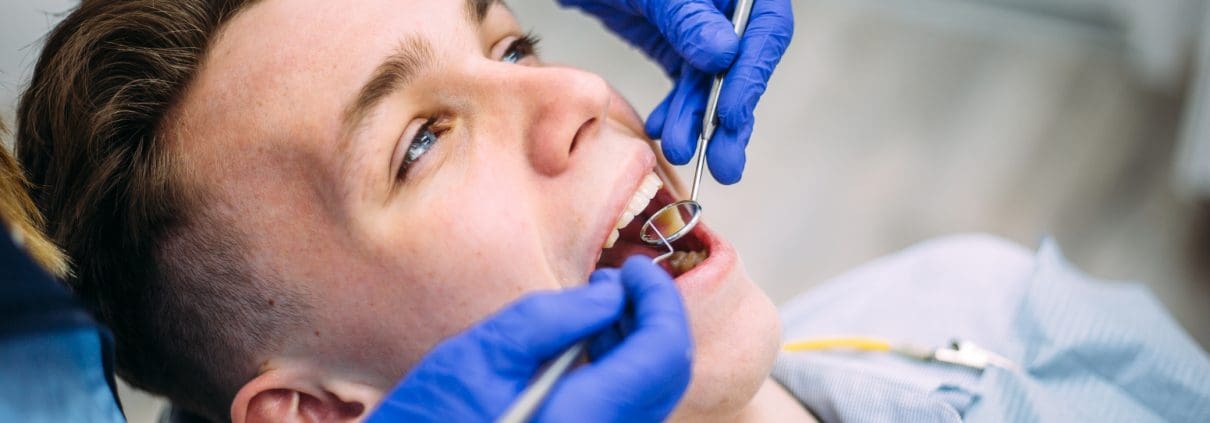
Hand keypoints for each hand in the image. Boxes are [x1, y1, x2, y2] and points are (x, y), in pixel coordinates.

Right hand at [367, 257, 691, 421]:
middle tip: (624, 279)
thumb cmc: (434, 416)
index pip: (663, 352)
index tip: (636, 267)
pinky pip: (629, 407)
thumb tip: (611, 294)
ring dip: (640, 339)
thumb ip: (556, 317)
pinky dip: (623, 367)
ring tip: (602, 304)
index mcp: (586, 416)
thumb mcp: (487, 353)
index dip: (660, 300)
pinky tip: (591, 341)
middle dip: (656, 315)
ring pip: (653, 391)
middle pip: (669, 374)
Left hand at [559, 0, 793, 183]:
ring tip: (678, 148)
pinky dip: (675, 109)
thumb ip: (686, 16)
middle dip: (730, 116)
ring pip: (712, 81)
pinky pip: (686, 83)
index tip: (730, 113)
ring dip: (696, 120)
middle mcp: (726, 8)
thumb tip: (724, 54)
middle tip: (723, 161)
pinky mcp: (680, 44)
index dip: (753, 74)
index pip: (767, 27)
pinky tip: (661, 128)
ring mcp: (705, 27)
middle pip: (745, 64)